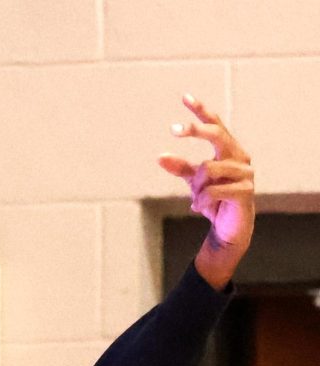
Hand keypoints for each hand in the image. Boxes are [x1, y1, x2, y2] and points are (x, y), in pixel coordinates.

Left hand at [157, 93, 253, 289]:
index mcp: (228, 150)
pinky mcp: (246, 191)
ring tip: (195, 199)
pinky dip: (200, 200)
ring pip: (208, 168)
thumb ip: (180, 168)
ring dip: (195, 186)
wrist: (228, 229)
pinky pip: (212, 190)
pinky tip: (198, 208)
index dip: (202, 111)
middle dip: (195, 131)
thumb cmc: (213, 200)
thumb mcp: (193, 183)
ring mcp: (246, 173)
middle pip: (217, 135)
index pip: (216, 125)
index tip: (184, 97)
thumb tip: (160, 156)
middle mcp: (240, 156)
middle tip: (174, 129)